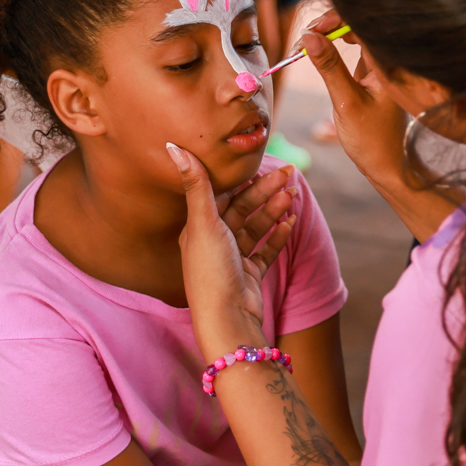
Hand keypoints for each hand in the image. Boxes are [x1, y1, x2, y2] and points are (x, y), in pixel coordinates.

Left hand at [168, 143, 280, 360]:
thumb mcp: (203, 223)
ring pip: (256, 226)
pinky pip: (265, 249)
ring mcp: (232, 258)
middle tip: (291, 174)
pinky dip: (277, 235)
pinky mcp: (248, 274)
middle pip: (243, 208)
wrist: (228, 319)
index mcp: (198, 228)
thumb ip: (196, 184)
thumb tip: (173, 146)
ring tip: (293, 197)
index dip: (244, 179)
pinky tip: (290, 224)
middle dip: (266, 191)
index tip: (264, 163)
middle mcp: (214, 241)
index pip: (223, 195)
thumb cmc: (210, 270)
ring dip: (274, 210)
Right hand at [300, 11, 409, 189]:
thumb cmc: (371, 138)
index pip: (363, 23)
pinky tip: (316, 54)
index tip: (311, 30)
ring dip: (328, 37)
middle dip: (328, 26)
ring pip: (353, 37)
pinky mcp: (371, 74)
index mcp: (388, 62)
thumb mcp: (345, 101)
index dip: (335, 19)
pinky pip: (352, 51)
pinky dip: (333, 49)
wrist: (387, 165)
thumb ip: (329, 66)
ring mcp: (379, 66)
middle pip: (357, 26)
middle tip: (303, 39)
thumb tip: (310, 35)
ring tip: (304, 47)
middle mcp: (387, 60)